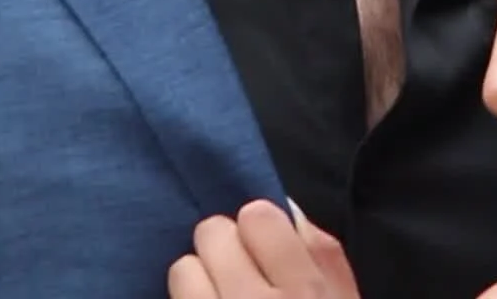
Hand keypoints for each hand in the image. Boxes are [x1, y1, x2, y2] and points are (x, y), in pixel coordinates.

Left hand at [167, 199, 357, 298]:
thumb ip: (323, 254)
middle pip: (213, 233)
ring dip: (197, 277)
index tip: (265, 241)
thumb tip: (287, 207)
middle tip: (236, 267)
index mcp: (304, 291)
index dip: (260, 224)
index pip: (257, 216)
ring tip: (217, 293)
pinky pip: (173, 298)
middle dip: (224, 245)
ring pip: (183, 269)